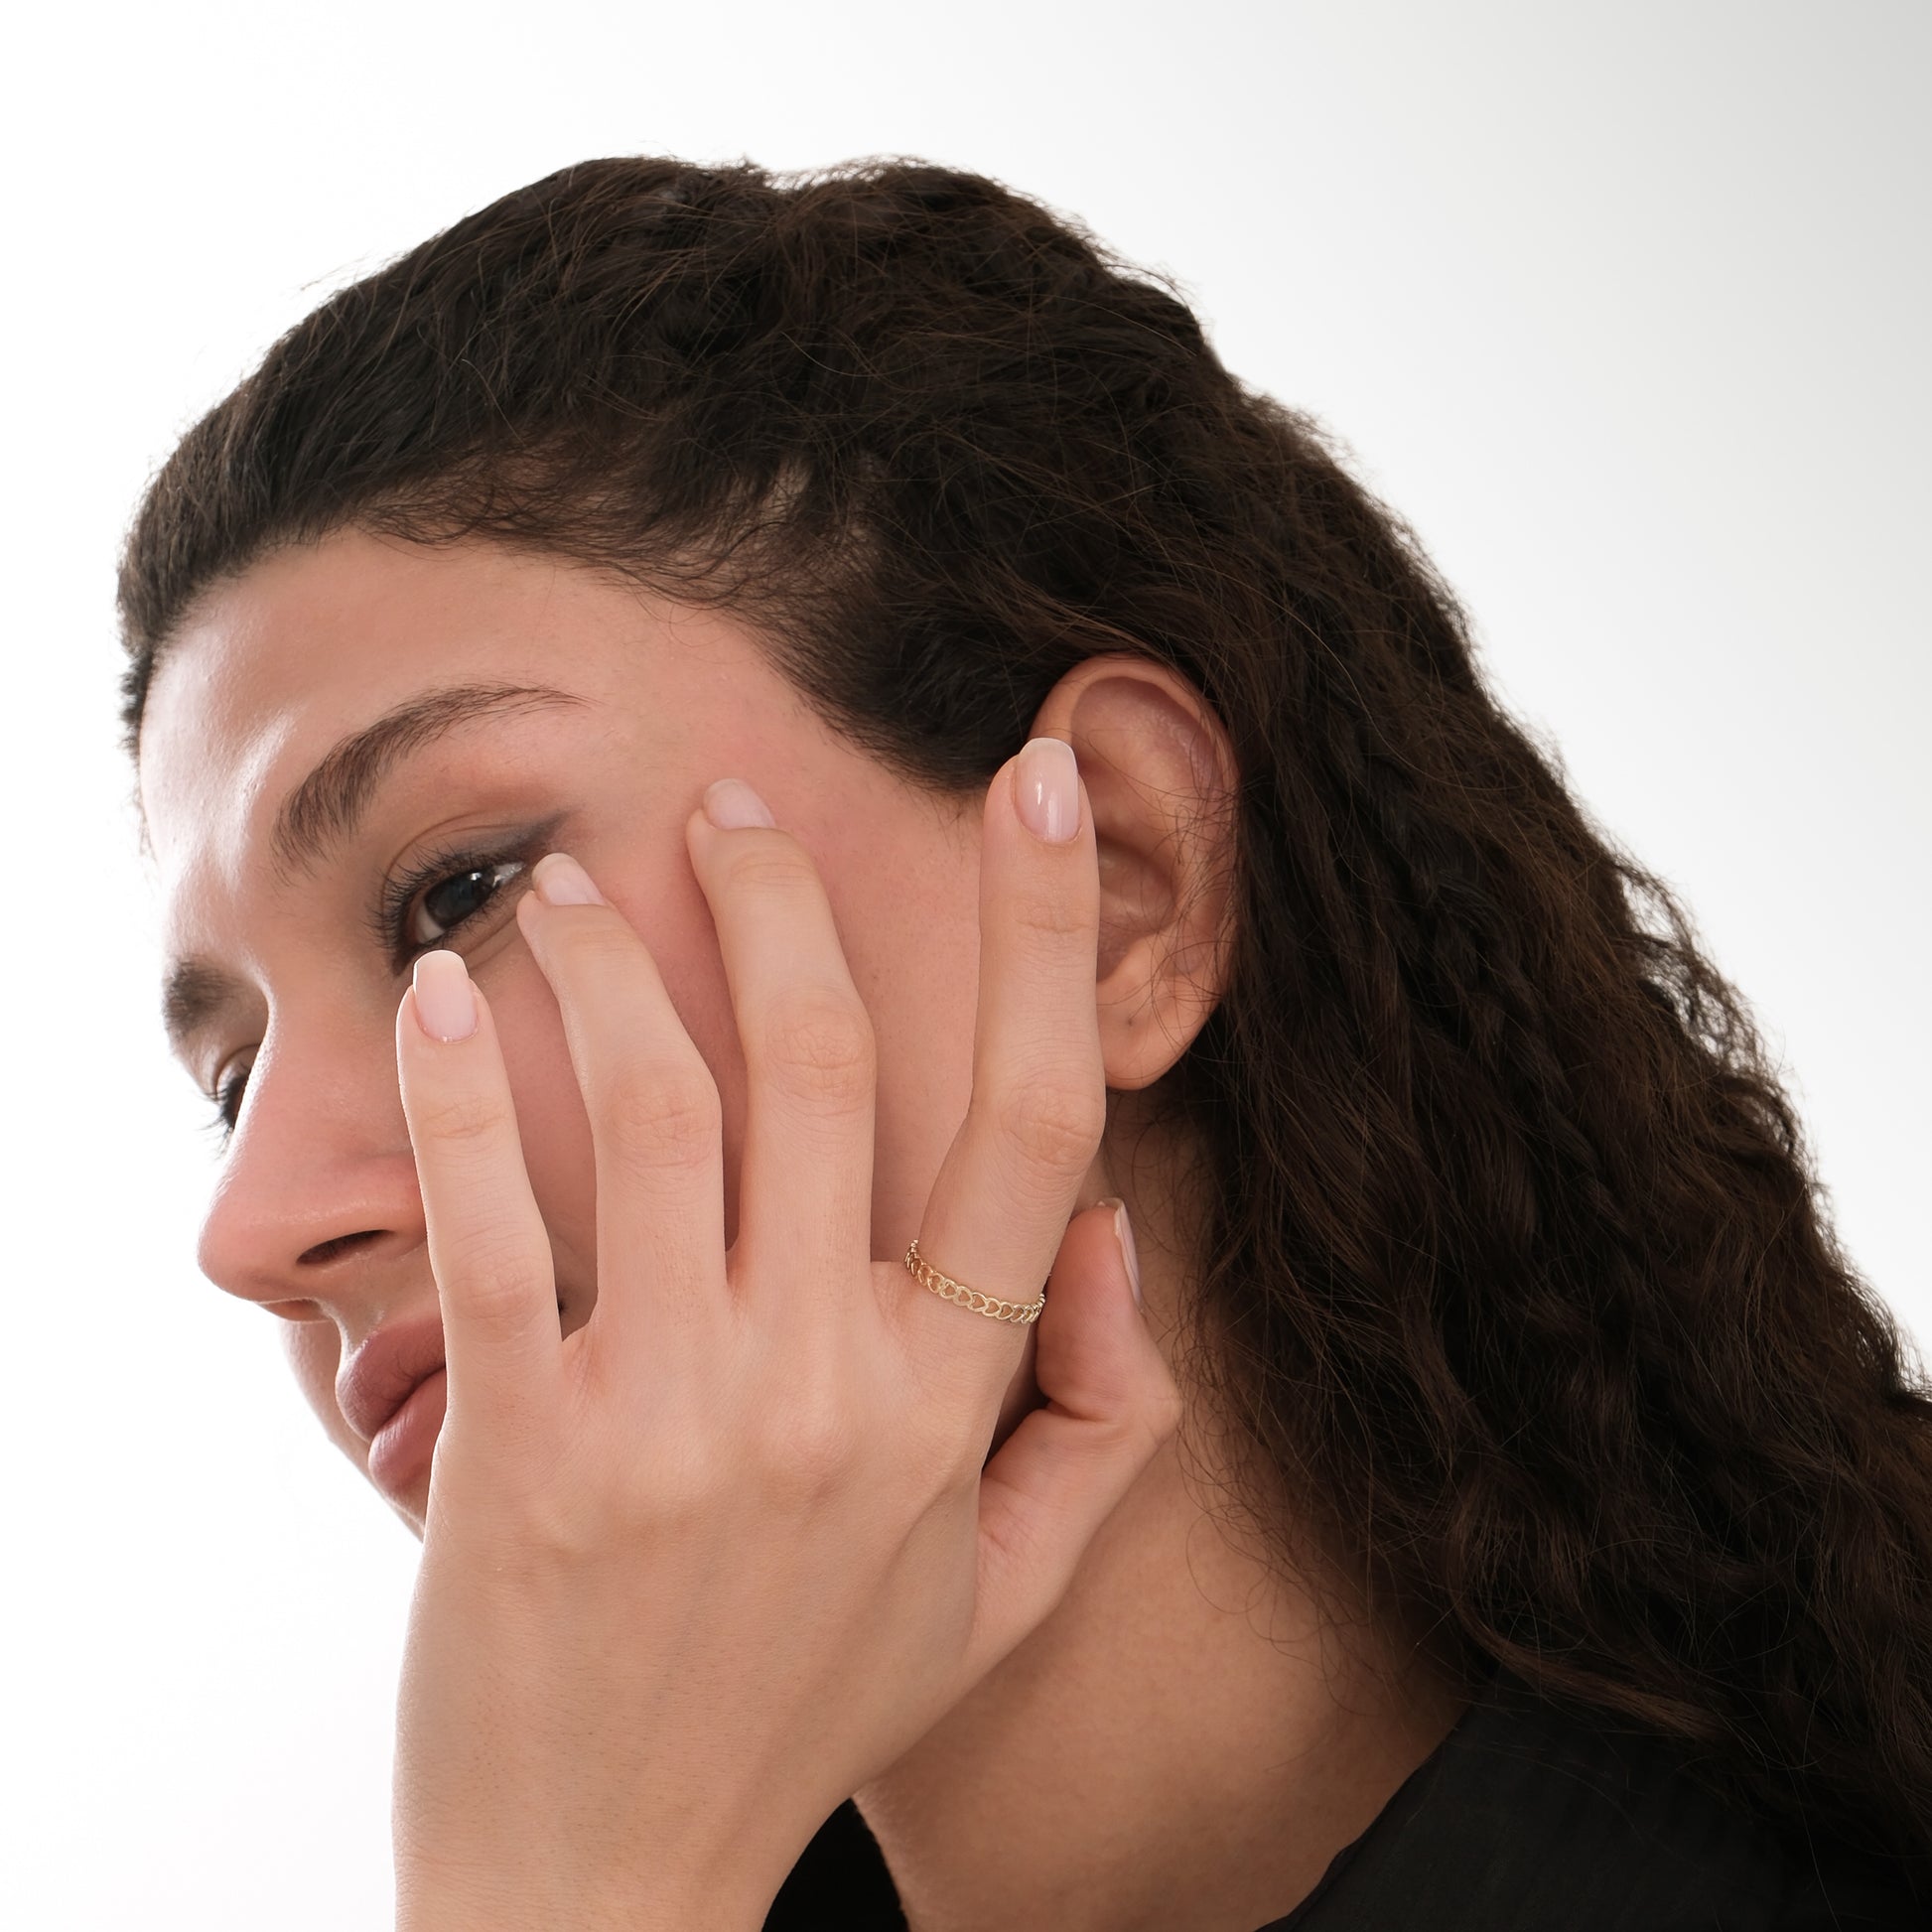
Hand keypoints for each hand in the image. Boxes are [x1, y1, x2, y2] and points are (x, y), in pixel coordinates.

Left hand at [389, 741, 1181, 1930]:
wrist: (611, 1885)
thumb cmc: (805, 1707)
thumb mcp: (1003, 1591)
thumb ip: (1106, 1416)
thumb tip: (1118, 1228)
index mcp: (952, 1405)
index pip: (1037, 1127)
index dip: (1041, 937)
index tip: (1023, 787)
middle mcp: (828, 1386)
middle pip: (831, 1066)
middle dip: (781, 897)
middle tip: (732, 803)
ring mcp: (673, 1413)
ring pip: (661, 1105)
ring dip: (616, 957)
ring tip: (572, 886)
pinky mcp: (526, 1445)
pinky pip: (496, 1223)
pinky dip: (462, 1091)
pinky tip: (438, 998)